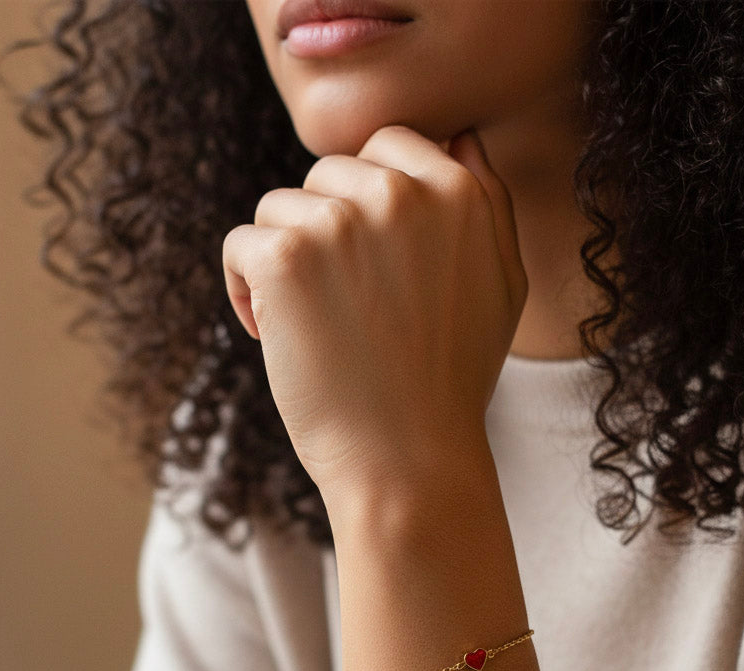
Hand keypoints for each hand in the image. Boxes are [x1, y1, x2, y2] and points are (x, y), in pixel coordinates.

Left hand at [221, 125, 526, 509]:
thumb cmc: (451, 381)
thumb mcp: (502, 285)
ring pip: (280, 208)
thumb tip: (456, 138)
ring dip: (285, 261)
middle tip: (342, 302)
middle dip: (325, 231)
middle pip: (328, 173)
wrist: (407, 459)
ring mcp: (339, 223)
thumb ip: (486, 203)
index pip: (390, 144)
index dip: (366, 199)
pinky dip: (243, 288)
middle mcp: (400, 194)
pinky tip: (273, 331)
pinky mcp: (284, 258)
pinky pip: (241, 243)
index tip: (366, 260)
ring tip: (311, 322)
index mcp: (458, 192)